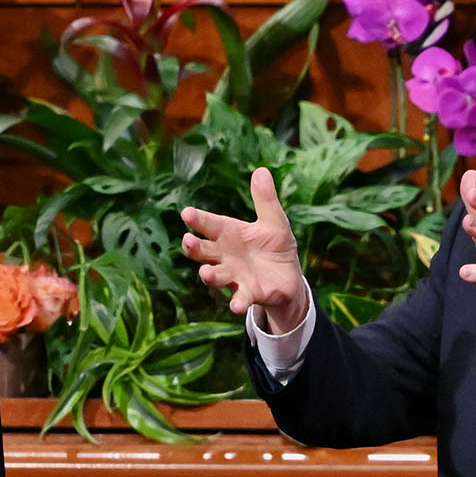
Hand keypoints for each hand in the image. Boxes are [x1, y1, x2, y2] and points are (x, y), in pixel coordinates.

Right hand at [183, 167, 307, 331]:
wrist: (288, 278)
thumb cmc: (274, 247)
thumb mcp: (274, 222)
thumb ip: (265, 199)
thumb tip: (261, 170)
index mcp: (229, 233)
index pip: (209, 224)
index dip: (198, 219)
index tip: (187, 213)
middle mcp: (225, 255)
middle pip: (203, 251)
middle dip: (193, 247)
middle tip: (187, 242)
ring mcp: (234, 275)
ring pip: (215, 274)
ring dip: (210, 274)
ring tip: (206, 273)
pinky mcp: (247, 293)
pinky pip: (239, 297)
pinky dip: (237, 301)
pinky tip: (236, 306)